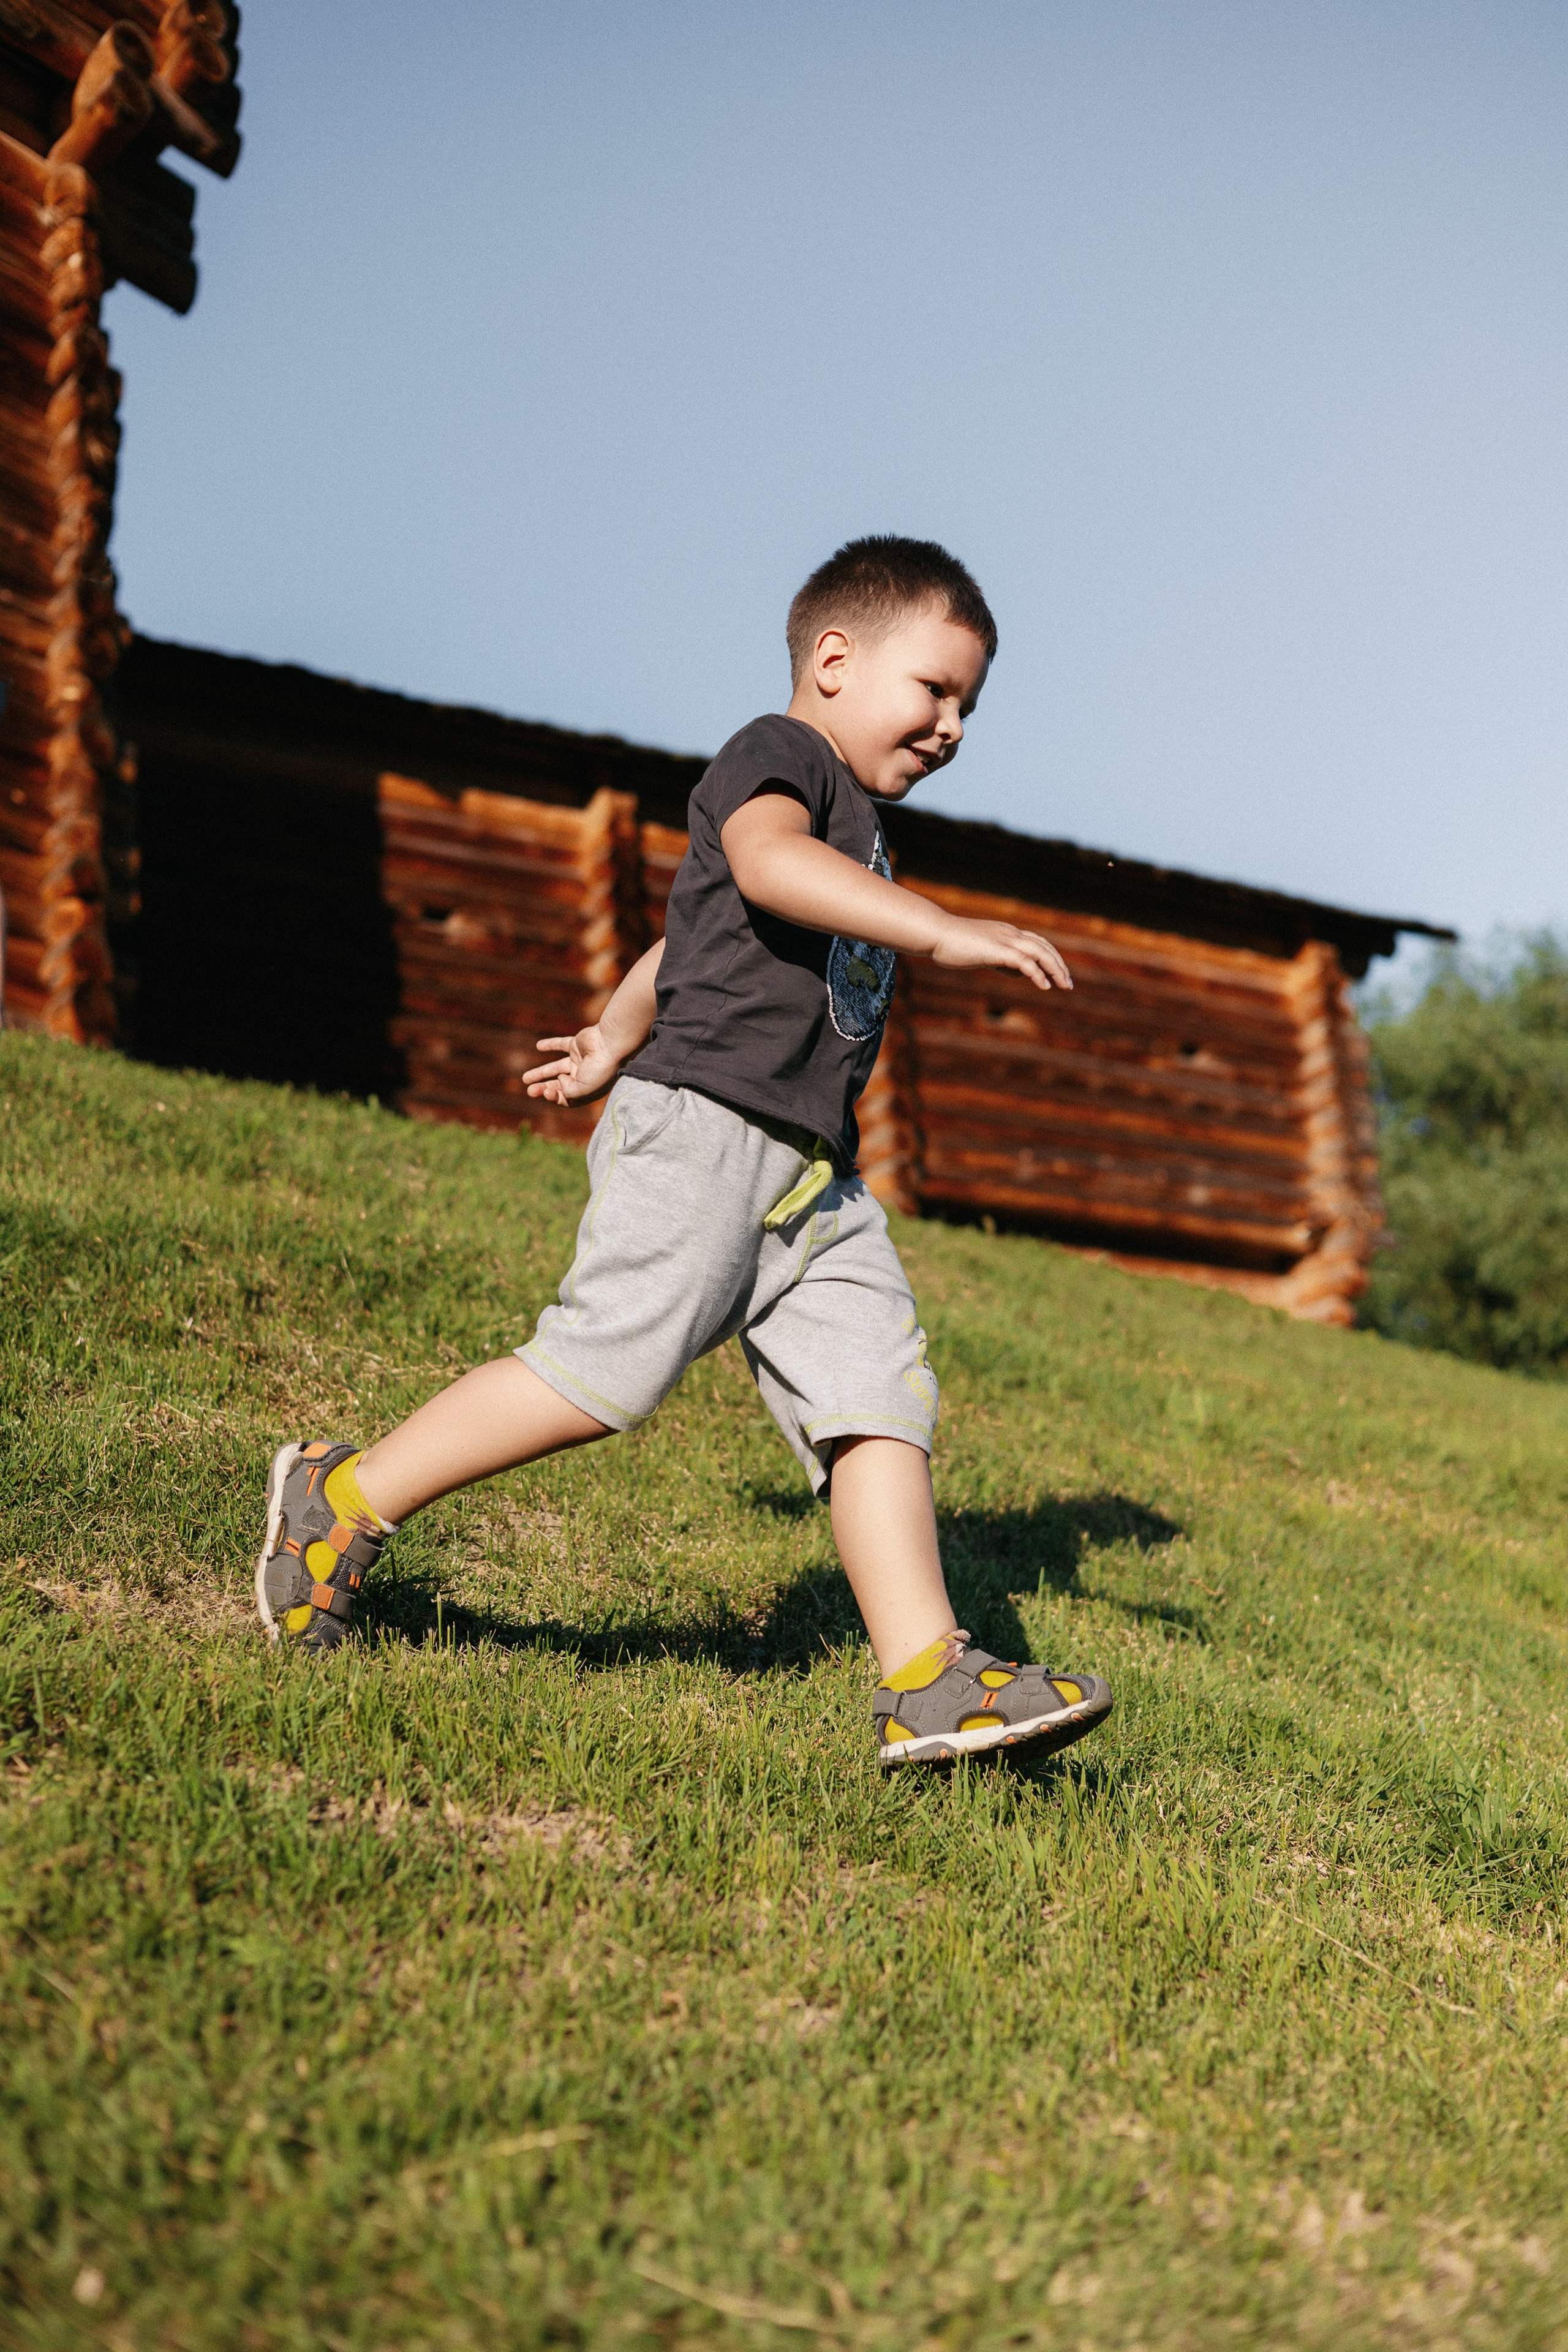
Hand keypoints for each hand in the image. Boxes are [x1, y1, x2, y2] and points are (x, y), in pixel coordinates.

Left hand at [523, 1024, 623, 1105]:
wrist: (611, 1044)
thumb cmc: (600, 1069)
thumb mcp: (582, 1089)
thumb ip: (568, 1092)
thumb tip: (559, 1080)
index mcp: (588, 1090)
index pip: (567, 1098)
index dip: (554, 1097)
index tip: (547, 1092)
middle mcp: (583, 1077)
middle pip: (559, 1085)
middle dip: (544, 1088)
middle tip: (530, 1091)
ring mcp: (580, 1060)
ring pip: (556, 1067)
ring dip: (541, 1073)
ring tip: (525, 1079)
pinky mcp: (576, 1045)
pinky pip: (561, 1044)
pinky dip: (550, 1045)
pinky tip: (538, 1046)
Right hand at [929, 915, 1072, 991]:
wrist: (936, 932)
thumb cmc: (952, 944)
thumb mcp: (981, 954)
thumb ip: (1001, 961)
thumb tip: (1018, 972)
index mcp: (1006, 933)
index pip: (1037, 942)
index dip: (1050, 957)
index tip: (1057, 974)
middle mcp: (1010, 934)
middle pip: (1044, 947)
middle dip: (1059, 965)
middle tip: (1068, 983)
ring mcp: (1005, 940)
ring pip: (1040, 953)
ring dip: (1055, 969)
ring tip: (1064, 985)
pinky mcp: (998, 950)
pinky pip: (1025, 962)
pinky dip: (1038, 974)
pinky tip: (1045, 986)